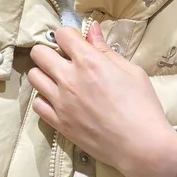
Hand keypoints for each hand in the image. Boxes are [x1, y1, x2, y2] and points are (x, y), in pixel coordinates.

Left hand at [29, 23, 176, 176]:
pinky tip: (59, 101)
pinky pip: (36, 104)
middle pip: (39, 53)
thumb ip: (106, 50)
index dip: (69, 36)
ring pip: (33, 77)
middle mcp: (69, 79)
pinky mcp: (58, 123)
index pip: (62, 34)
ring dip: (44, 74)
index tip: (76, 43)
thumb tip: (92, 30)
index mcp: (89, 62)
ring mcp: (60, 102)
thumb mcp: (131, 71)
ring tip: (59, 80)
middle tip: (63, 60)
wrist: (140, 146)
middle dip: (50, 51)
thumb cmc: (142, 106)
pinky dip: (45, 100)